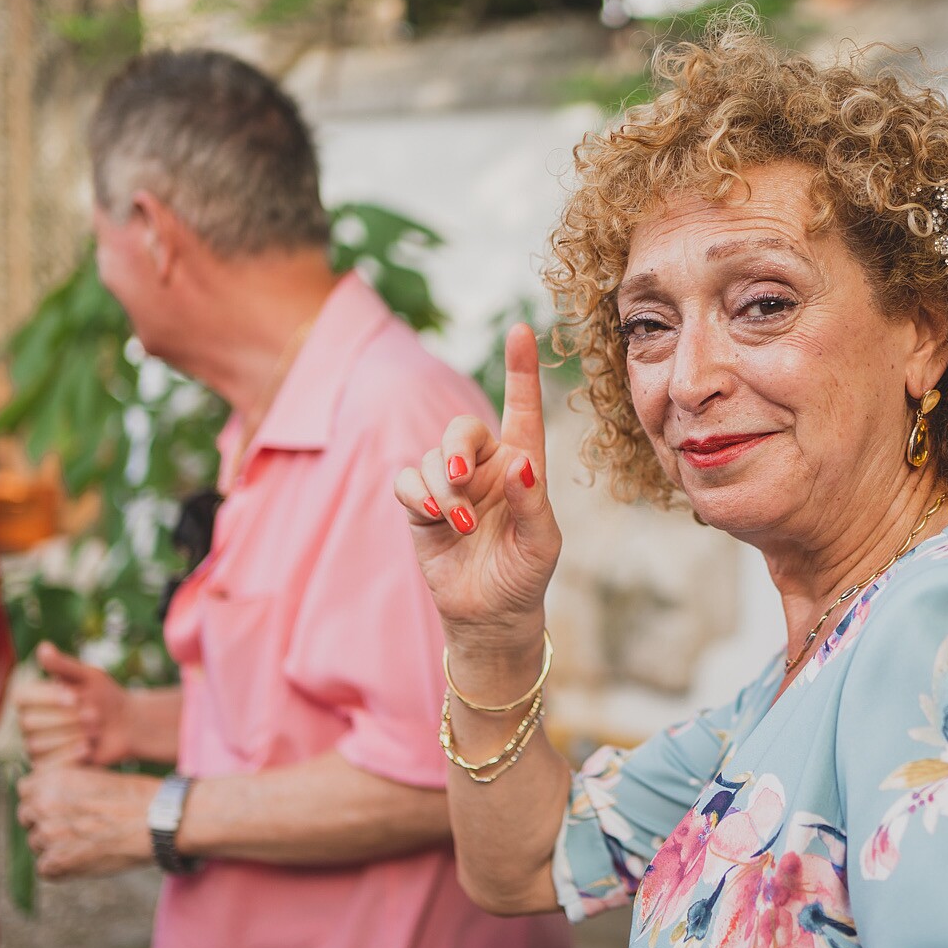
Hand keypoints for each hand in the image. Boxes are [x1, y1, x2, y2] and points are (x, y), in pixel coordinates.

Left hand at [16, 765, 158, 877]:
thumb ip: (66, 786)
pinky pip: (45, 869)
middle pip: (27, 818)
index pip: (25, 790)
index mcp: (52, 779)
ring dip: (54, 846)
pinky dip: (62, 868)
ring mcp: (48, 834)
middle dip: (45, 822)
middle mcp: (43, 804)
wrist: (159, 820)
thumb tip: (50, 798)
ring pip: (36, 844)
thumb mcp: (95, 777)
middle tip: (75, 828)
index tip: (59, 806)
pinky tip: (86, 859)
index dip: (41, 797)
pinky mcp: (56, 862)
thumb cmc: (137, 797)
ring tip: (87, 843)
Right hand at [17, 642, 132, 765]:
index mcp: (33, 697)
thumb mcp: (89, 677)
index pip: (20, 697)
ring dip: (70, 736)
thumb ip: (65, 666)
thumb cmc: (105, 696)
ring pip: (36, 745)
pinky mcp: (48, 767)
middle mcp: (28, 721)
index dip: (46, 698)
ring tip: (96, 730)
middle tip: (95, 714)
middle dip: (66, 719)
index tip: (75, 695)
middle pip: (28, 723)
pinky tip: (89, 748)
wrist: (127, 725)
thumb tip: (43, 647)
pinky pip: (46, 766)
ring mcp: (36, 746)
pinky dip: (69, 756)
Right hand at [393, 324, 559, 652]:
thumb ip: (532, 502)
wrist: (491, 615)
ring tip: (460, 526)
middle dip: (456, 448)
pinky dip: (418, 496)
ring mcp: (450, 484)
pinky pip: (406, 480)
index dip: (521, 370)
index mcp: (523, 463)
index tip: (520, 331)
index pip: (523, 409)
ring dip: (443, 490)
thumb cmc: (525, 574)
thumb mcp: (542, 543)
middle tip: (460, 480)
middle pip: (462, 427)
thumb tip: (518, 465)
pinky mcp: (421, 506)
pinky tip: (436, 518)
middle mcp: (485, 465)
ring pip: (431, 458)